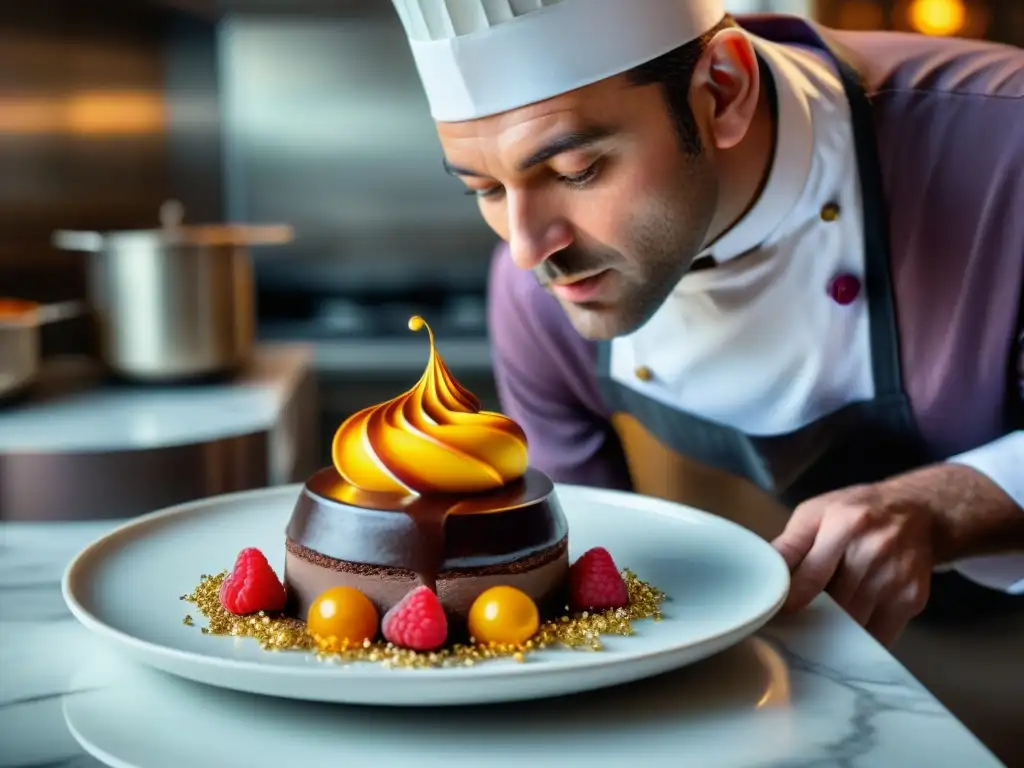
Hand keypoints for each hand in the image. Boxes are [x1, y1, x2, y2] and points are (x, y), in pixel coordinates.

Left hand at [771, 477, 936, 646]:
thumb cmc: (857, 510)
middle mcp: (875, 551)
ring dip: (835, 630)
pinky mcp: (912, 598)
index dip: (791, 599)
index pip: (812, 576)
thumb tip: (765, 571)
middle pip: (834, 604)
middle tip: (796, 621)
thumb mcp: (816, 512)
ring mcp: (897, 577)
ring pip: (855, 623)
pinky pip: (879, 633)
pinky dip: (860, 637)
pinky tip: (849, 629)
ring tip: (822, 623)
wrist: (918, 511)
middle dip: (812, 616)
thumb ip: (790, 542)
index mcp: (845, 525)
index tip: (775, 614)